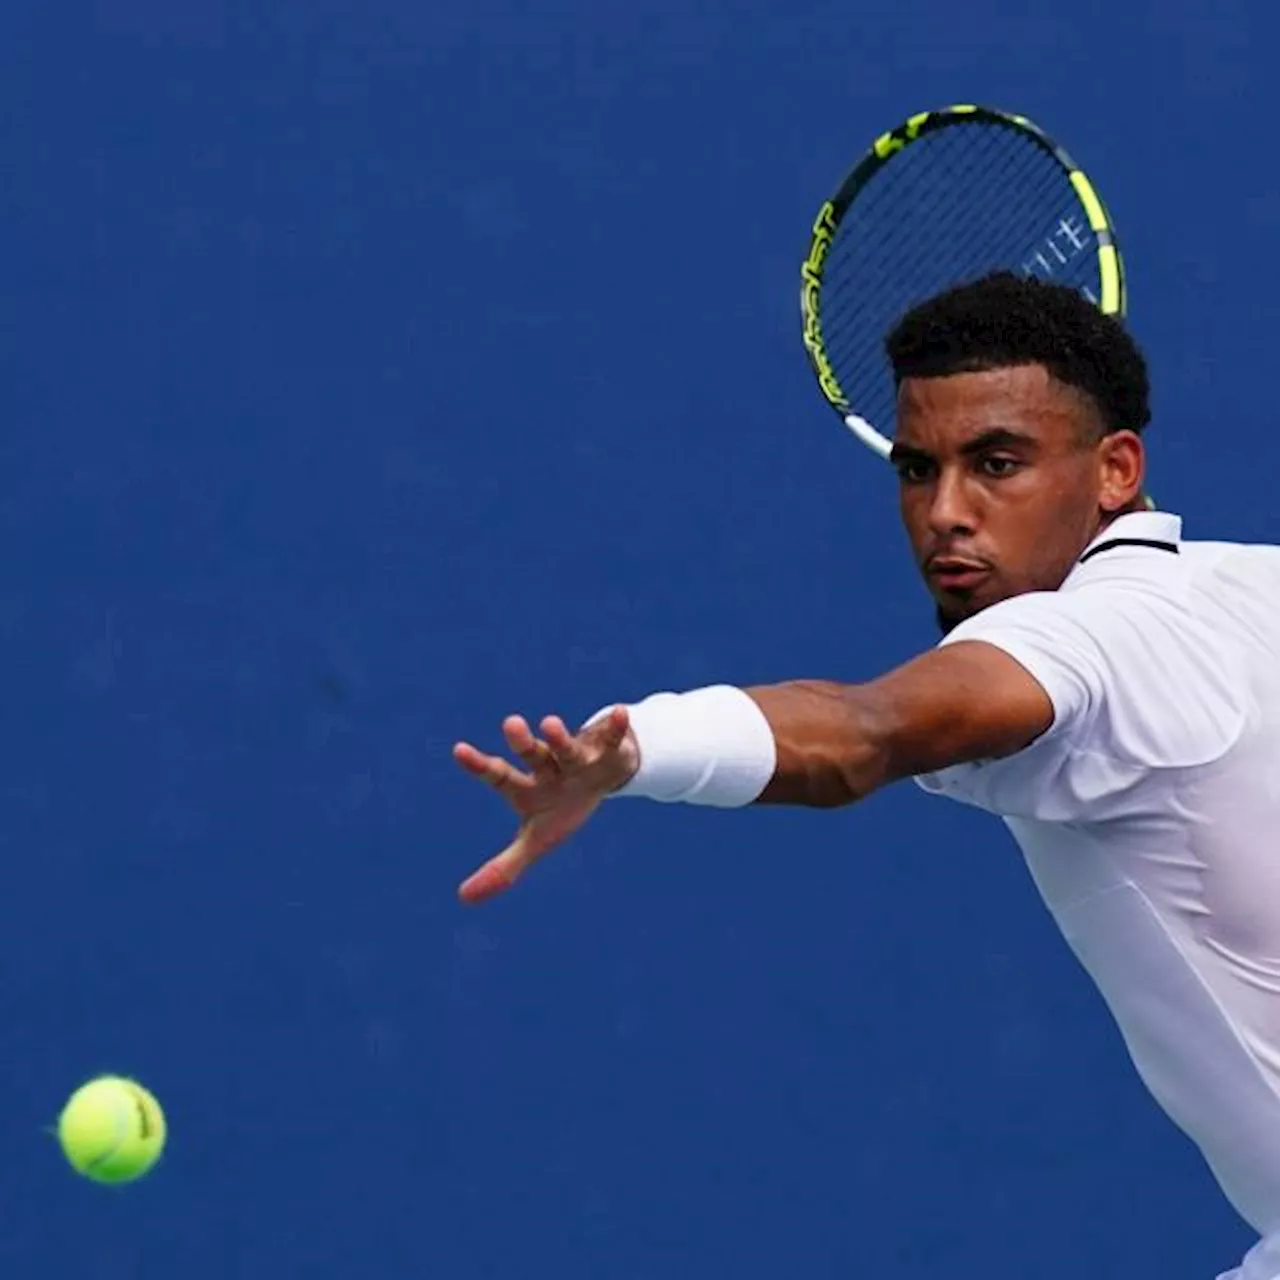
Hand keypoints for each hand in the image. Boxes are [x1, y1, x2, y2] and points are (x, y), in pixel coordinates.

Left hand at [453, 706, 638, 904]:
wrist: (604, 777)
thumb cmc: (563, 807)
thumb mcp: (537, 840)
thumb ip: (503, 868)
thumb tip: (462, 898)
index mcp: (529, 787)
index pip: (499, 776)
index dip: (479, 765)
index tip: (458, 750)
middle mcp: (550, 767)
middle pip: (533, 755)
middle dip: (522, 742)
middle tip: (510, 724)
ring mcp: (579, 757)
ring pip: (567, 747)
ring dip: (559, 737)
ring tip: (549, 723)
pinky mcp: (609, 751)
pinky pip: (612, 739)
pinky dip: (615, 729)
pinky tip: (619, 714)